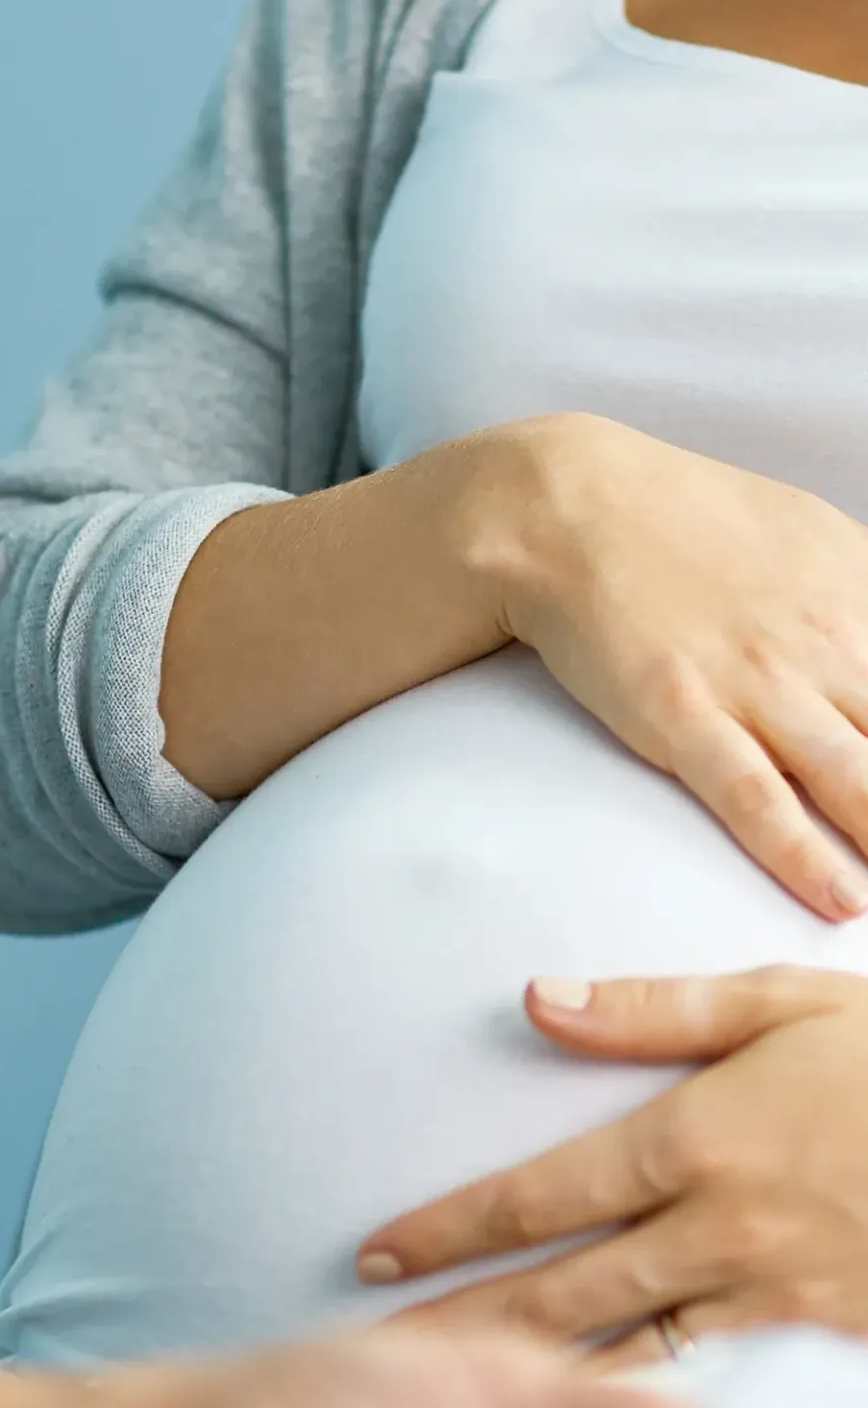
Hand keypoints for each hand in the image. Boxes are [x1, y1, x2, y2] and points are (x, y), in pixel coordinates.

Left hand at [358, 969, 867, 1367]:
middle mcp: (721, 1232)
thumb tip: (533, 998)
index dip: (448, 1230)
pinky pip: (727, 1399)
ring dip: (534, 1392)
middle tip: (369, 1363)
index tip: (372, 1258)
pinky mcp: (832, 1353)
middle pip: (560, 1296)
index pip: (538, 1196)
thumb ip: (656, 1010)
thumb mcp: (789, 1002)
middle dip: (459, 1331)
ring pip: (631, 1362)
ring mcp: (782, 1304)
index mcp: (696, 1139)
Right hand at [477, 414, 867, 920]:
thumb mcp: (813, 537)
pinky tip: (840, 899)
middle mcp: (825, 642)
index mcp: (861, 597)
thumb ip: (866, 595)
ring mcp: (755, 684)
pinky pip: (754, 798)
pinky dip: (802, 855)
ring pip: (856, 780)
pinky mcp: (682, 716)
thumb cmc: (686, 520)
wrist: (569, 508)